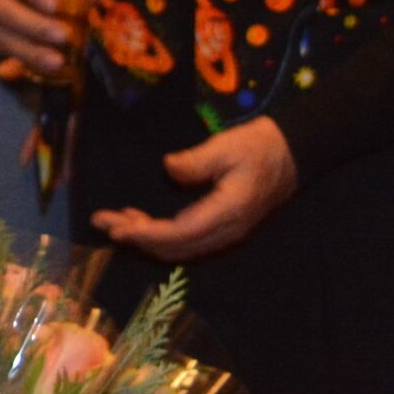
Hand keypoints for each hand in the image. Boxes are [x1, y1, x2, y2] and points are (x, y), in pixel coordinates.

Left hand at [92, 117, 298, 261]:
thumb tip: (168, 168)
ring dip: (146, 236)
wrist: (292, 153)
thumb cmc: (257, 147)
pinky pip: (188, 238)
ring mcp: (226, 231)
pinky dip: (160, 233)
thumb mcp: (225, 148)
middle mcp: (226, 231)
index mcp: (227, 214)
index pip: (179, 234)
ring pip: (180, 246)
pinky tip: (139, 219)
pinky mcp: (223, 225)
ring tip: (115, 220)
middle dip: (136, 237)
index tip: (117, 229)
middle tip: (101, 222)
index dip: (145, 234)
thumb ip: (195, 162)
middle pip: (175, 246)